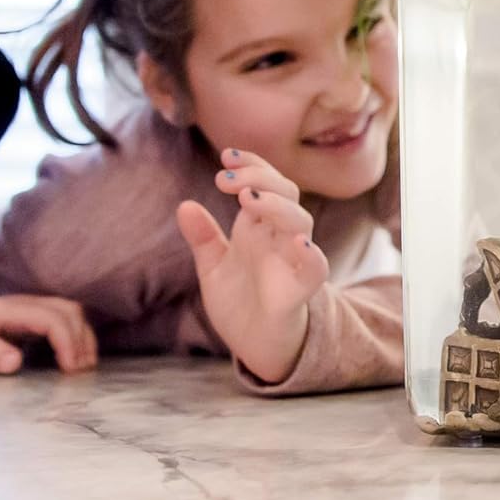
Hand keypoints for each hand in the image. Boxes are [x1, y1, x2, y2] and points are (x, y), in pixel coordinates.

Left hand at [0, 288, 96, 373]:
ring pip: (70, 313)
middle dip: (82, 339)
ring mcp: (30, 309)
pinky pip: (63, 320)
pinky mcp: (31, 318)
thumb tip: (16, 363)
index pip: (52, 319)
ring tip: (85, 365)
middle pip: (69, 311)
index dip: (67, 342)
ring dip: (83, 336)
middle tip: (82, 371)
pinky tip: (73, 357)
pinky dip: (75, 336)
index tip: (70, 369)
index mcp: (13, 309)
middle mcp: (27, 304)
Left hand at [175, 148, 328, 383]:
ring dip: (277, 206)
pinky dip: (310, 253)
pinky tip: (296, 241)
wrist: (254, 345)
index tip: (226, 155)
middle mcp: (279, 237)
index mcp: (259, 227)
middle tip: (225, 178)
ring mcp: (292, 260)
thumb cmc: (240, 301)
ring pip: (300, 221)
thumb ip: (203, 238)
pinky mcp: (299, 290)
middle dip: (259, 178)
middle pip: (285, 193)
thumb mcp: (213, 267)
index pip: (265, 183)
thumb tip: (184, 205)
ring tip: (248, 200)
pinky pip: (314, 268)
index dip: (251, 164)